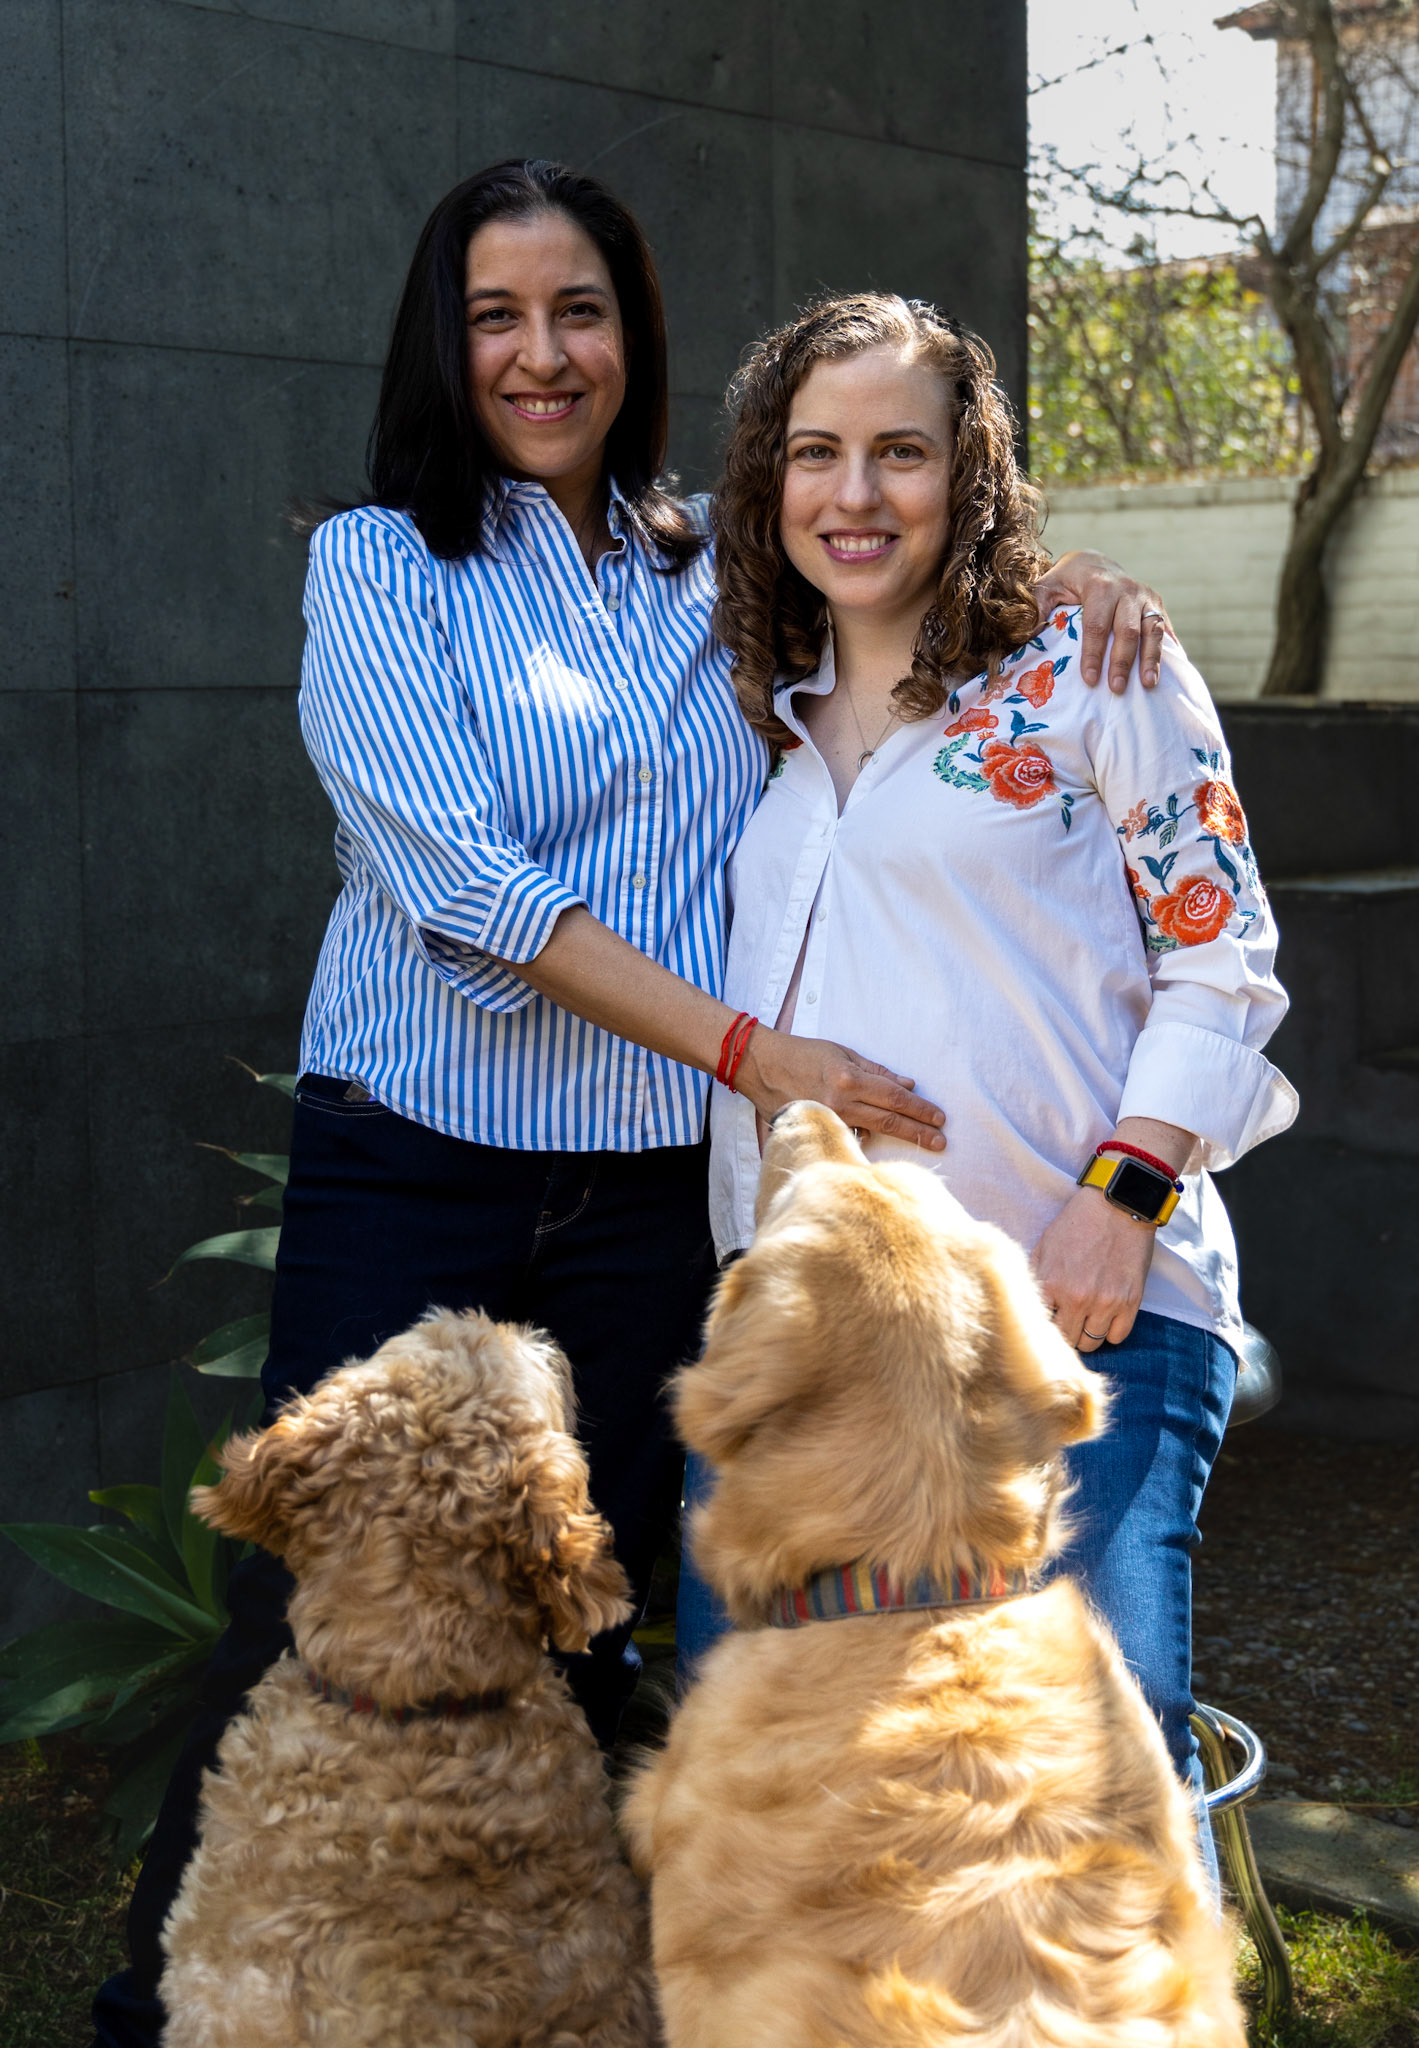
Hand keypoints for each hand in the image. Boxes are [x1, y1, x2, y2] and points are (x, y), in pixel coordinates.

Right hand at [735, 1028, 946, 1151]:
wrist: (760, 1066)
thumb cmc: (801, 1054)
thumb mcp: (842, 1053)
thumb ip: (876, 1071)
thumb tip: (907, 1085)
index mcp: (849, 1079)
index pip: (895, 1098)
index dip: (920, 1109)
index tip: (939, 1119)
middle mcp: (840, 1103)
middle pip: (889, 1121)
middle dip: (919, 1131)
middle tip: (941, 1141)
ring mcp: (828, 1120)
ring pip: (872, 1133)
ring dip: (898, 1138)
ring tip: (923, 1143)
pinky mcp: (816, 1130)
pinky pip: (848, 1137)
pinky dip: (865, 1138)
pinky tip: (878, 1142)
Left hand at [1031, 1186, 1156, 1352]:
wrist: (1118, 1205)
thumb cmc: (1079, 1222)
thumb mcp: (1045, 1245)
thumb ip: (1035, 1277)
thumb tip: (1027, 1305)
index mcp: (1052, 1283)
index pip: (1041, 1325)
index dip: (1044, 1322)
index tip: (1049, 1318)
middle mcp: (1077, 1298)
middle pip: (1066, 1339)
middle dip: (1065, 1331)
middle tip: (1068, 1319)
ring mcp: (1105, 1302)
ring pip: (1091, 1343)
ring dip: (1087, 1333)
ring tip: (1087, 1316)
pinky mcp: (1130, 1302)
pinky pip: (1117, 1337)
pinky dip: (1111, 1331)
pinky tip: (1106, 1315)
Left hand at [1033, 550, 1170, 692]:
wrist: (1094, 562)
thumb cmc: (1066, 581)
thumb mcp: (1046, 587)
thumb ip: (1036, 608)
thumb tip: (1027, 636)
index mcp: (1099, 586)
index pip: (1096, 625)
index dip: (1092, 653)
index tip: (1089, 679)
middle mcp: (1127, 589)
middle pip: (1126, 630)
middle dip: (1121, 661)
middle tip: (1116, 689)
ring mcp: (1146, 597)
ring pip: (1151, 630)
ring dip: (1151, 659)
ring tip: (1148, 684)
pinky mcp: (1157, 605)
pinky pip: (1164, 629)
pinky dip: (1166, 651)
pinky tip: (1166, 673)